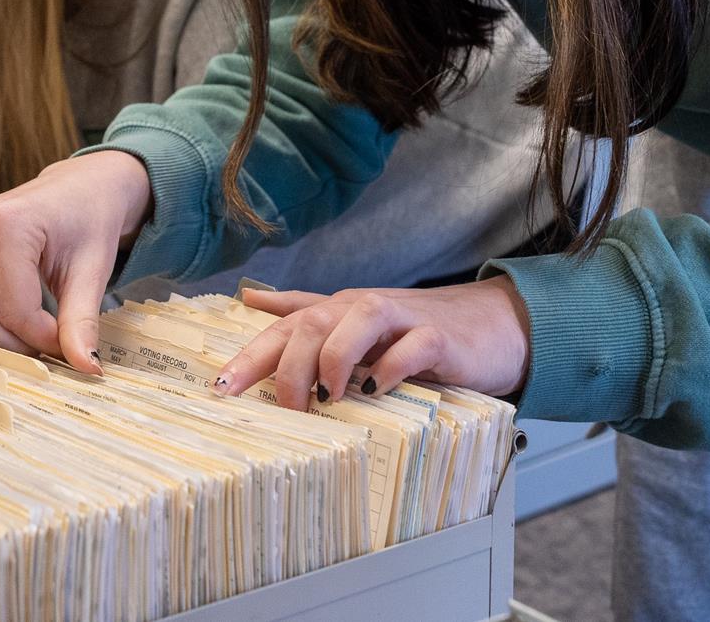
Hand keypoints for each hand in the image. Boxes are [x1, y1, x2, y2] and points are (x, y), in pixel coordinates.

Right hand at [0, 150, 151, 373]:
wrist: (76, 188)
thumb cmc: (86, 222)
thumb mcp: (93, 270)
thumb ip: (81, 321)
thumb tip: (87, 369)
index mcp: (5, 225)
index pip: (11, 312)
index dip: (41, 339)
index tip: (65, 340)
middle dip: (8, 344)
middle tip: (40, 341)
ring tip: (5, 330)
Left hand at [217, 280, 532, 410]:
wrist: (488, 327)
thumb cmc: (414, 332)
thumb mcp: (355, 326)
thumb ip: (306, 313)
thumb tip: (251, 300)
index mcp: (338, 312)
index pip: (285, 327)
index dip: (251, 355)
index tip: (221, 388)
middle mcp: (362, 309)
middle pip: (312, 324)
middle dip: (288, 365)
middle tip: (285, 408)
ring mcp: (401, 320)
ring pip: (355, 322)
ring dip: (334, 360)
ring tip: (326, 397)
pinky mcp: (438, 338)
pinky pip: (410, 347)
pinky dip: (390, 367)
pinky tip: (378, 390)